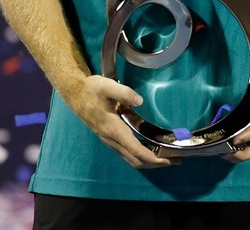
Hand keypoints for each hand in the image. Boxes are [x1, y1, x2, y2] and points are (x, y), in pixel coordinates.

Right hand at [62, 75, 180, 168]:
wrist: (74, 93)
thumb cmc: (91, 89)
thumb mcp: (107, 86)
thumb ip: (124, 93)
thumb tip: (140, 100)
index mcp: (112, 129)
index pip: (135, 149)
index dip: (152, 157)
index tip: (167, 160)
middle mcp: (111, 138)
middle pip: (134, 159)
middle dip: (155, 163)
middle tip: (175, 161)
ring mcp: (109, 140)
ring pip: (130, 159)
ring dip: (148, 161)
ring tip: (167, 158)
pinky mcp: (109, 138)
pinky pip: (126, 153)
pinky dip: (140, 156)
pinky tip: (151, 150)